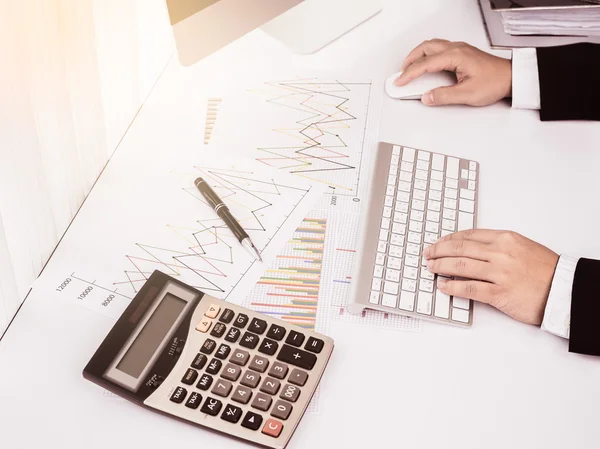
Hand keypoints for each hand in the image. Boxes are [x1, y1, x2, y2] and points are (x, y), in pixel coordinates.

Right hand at [395, 39, 511, 106]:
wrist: (511, 78)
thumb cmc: (495, 82)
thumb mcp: (468, 94)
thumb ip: (444, 96)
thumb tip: (427, 97)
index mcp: (456, 56)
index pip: (425, 63)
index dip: (410, 73)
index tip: (400, 81)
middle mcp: (456, 49)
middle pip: (425, 48)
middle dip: (410, 60)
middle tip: (401, 73)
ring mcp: (459, 49)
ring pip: (431, 46)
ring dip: (418, 56)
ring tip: (410, 68)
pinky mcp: (462, 53)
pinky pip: (439, 49)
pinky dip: (427, 56)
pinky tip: (426, 65)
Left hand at [423, 230, 558, 325]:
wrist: (564, 289)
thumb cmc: (545, 270)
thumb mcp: (522, 247)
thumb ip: (498, 246)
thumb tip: (472, 248)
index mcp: (505, 239)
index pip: (468, 235)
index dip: (449, 239)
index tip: (439, 243)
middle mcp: (500, 253)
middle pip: (460, 248)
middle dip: (439, 251)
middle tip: (428, 254)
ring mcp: (499, 273)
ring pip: (460, 266)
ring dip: (441, 266)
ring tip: (431, 268)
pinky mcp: (499, 293)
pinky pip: (469, 288)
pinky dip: (452, 286)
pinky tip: (443, 286)